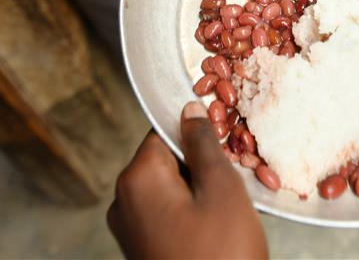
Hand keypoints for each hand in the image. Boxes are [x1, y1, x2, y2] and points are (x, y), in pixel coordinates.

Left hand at [107, 102, 266, 258]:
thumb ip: (203, 143)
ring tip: (230, 208)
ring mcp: (131, 228)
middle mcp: (123, 201)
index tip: (225, 142)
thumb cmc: (221, 256)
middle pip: (166, 159)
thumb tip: (190, 112)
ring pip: (170, 188)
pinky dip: (193, 212)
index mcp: (136, 179)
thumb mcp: (221, 189)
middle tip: (235, 178)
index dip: (198, 131)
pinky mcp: (143, 248)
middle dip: (201, 163)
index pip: (164, 130)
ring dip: (200, 189)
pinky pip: (168, 214)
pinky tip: (218, 227)